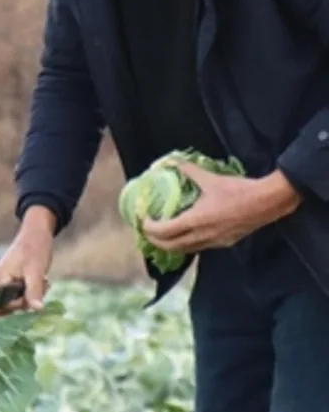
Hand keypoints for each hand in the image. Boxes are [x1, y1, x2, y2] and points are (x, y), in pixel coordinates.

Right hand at [0, 205, 54, 318]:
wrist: (36, 233)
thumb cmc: (34, 249)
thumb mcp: (36, 271)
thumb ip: (34, 291)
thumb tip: (37, 310)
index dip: (8, 315)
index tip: (28, 306)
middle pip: (5, 310)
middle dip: (24, 305)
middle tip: (40, 291)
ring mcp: (3, 284)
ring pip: (14, 304)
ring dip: (30, 299)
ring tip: (43, 284)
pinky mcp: (11, 283)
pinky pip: (19, 296)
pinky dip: (31, 293)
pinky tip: (42, 283)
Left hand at [141, 165, 300, 254]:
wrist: (268, 202)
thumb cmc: (239, 190)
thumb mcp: (211, 179)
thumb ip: (190, 171)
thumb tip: (173, 161)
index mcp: (196, 221)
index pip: (164, 232)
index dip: (149, 228)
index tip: (142, 221)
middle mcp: (202, 236)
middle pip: (170, 246)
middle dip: (155, 241)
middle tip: (147, 231)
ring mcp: (213, 242)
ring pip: (184, 250)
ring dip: (170, 245)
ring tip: (161, 236)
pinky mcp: (224, 244)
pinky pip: (198, 248)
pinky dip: (186, 245)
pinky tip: (185, 236)